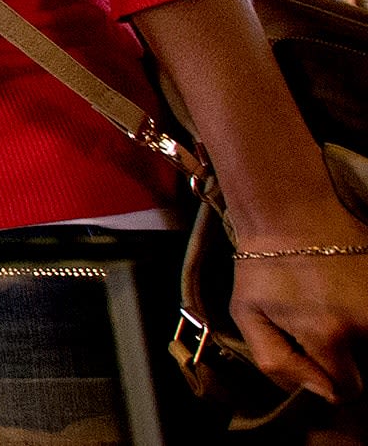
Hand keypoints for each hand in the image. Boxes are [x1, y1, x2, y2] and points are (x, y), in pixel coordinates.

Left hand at [230, 213, 367, 403]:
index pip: (349, 389)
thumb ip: (278, 363)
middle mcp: (366, 323)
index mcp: (329, 334)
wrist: (291, 212)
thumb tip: (321, 392)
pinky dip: (365, 318)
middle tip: (320, 334)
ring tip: (332, 313)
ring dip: (360, 340)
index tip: (312, 360)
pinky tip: (345, 299)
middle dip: (347, 363)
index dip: (328, 384)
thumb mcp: (248, 316)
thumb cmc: (263, 265)